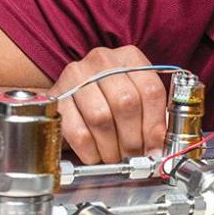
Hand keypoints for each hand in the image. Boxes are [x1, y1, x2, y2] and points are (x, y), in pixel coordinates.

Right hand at [49, 46, 167, 163]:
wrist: (71, 92)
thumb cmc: (109, 98)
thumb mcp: (135, 96)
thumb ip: (151, 118)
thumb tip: (157, 149)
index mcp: (129, 57)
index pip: (150, 90)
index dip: (155, 125)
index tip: (155, 148)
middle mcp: (102, 60)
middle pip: (126, 103)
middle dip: (133, 139)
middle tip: (133, 156)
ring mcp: (76, 75)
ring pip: (101, 118)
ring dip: (111, 147)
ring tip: (115, 156)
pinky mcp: (56, 97)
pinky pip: (78, 131)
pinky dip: (91, 151)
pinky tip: (96, 155)